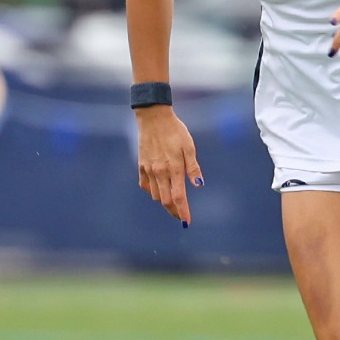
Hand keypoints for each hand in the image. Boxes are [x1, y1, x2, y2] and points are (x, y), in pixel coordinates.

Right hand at [136, 105, 201, 225]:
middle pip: (166, 200)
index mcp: (174, 168)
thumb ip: (193, 167)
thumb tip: (199, 185)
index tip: (187, 221)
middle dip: (174, 211)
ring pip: (156, 195)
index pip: (178, 197)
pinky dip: (153, 191)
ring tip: (173, 201)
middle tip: (181, 216)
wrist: (153, 118)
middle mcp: (159, 172)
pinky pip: (146, 186)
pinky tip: (160, 188)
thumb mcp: (189, 146)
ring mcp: (148, 170)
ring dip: (165, 201)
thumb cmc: (175, 131)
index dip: (182, 211)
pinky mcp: (141, 166)